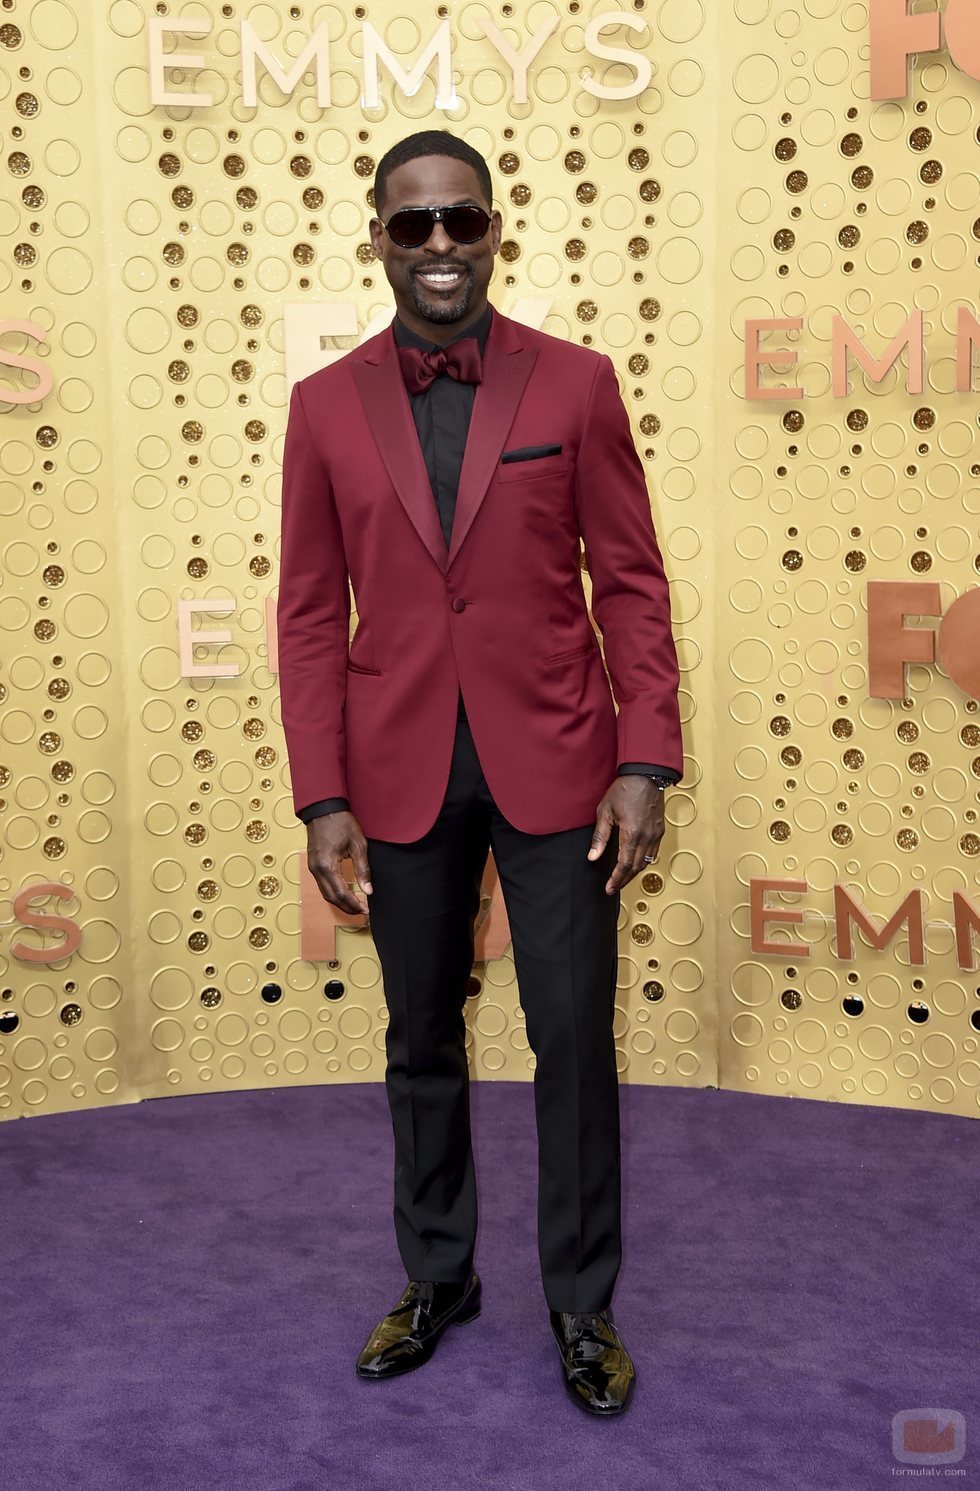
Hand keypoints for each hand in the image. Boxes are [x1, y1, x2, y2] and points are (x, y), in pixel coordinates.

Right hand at [307, 811, 372, 915]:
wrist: (323, 809)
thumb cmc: (341, 823)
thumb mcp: (358, 845)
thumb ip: (363, 870)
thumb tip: (368, 890)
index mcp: (327, 865)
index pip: (341, 893)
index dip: (354, 904)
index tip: (365, 911)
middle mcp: (316, 869)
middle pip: (331, 897)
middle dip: (346, 907)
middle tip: (362, 912)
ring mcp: (312, 867)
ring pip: (325, 893)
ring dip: (339, 902)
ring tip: (355, 906)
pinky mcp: (312, 864)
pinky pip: (322, 884)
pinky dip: (333, 893)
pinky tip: (344, 894)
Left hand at [587, 777, 665, 895]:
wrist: (646, 775)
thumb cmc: (624, 789)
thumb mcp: (605, 811)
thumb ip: (600, 837)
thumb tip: (593, 856)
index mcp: (631, 834)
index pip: (624, 865)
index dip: (616, 879)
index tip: (609, 888)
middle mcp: (646, 837)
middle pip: (636, 867)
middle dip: (624, 880)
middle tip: (613, 887)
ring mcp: (655, 834)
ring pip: (646, 862)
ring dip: (634, 873)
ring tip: (623, 878)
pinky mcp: (660, 830)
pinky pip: (653, 852)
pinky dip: (644, 862)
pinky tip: (636, 863)